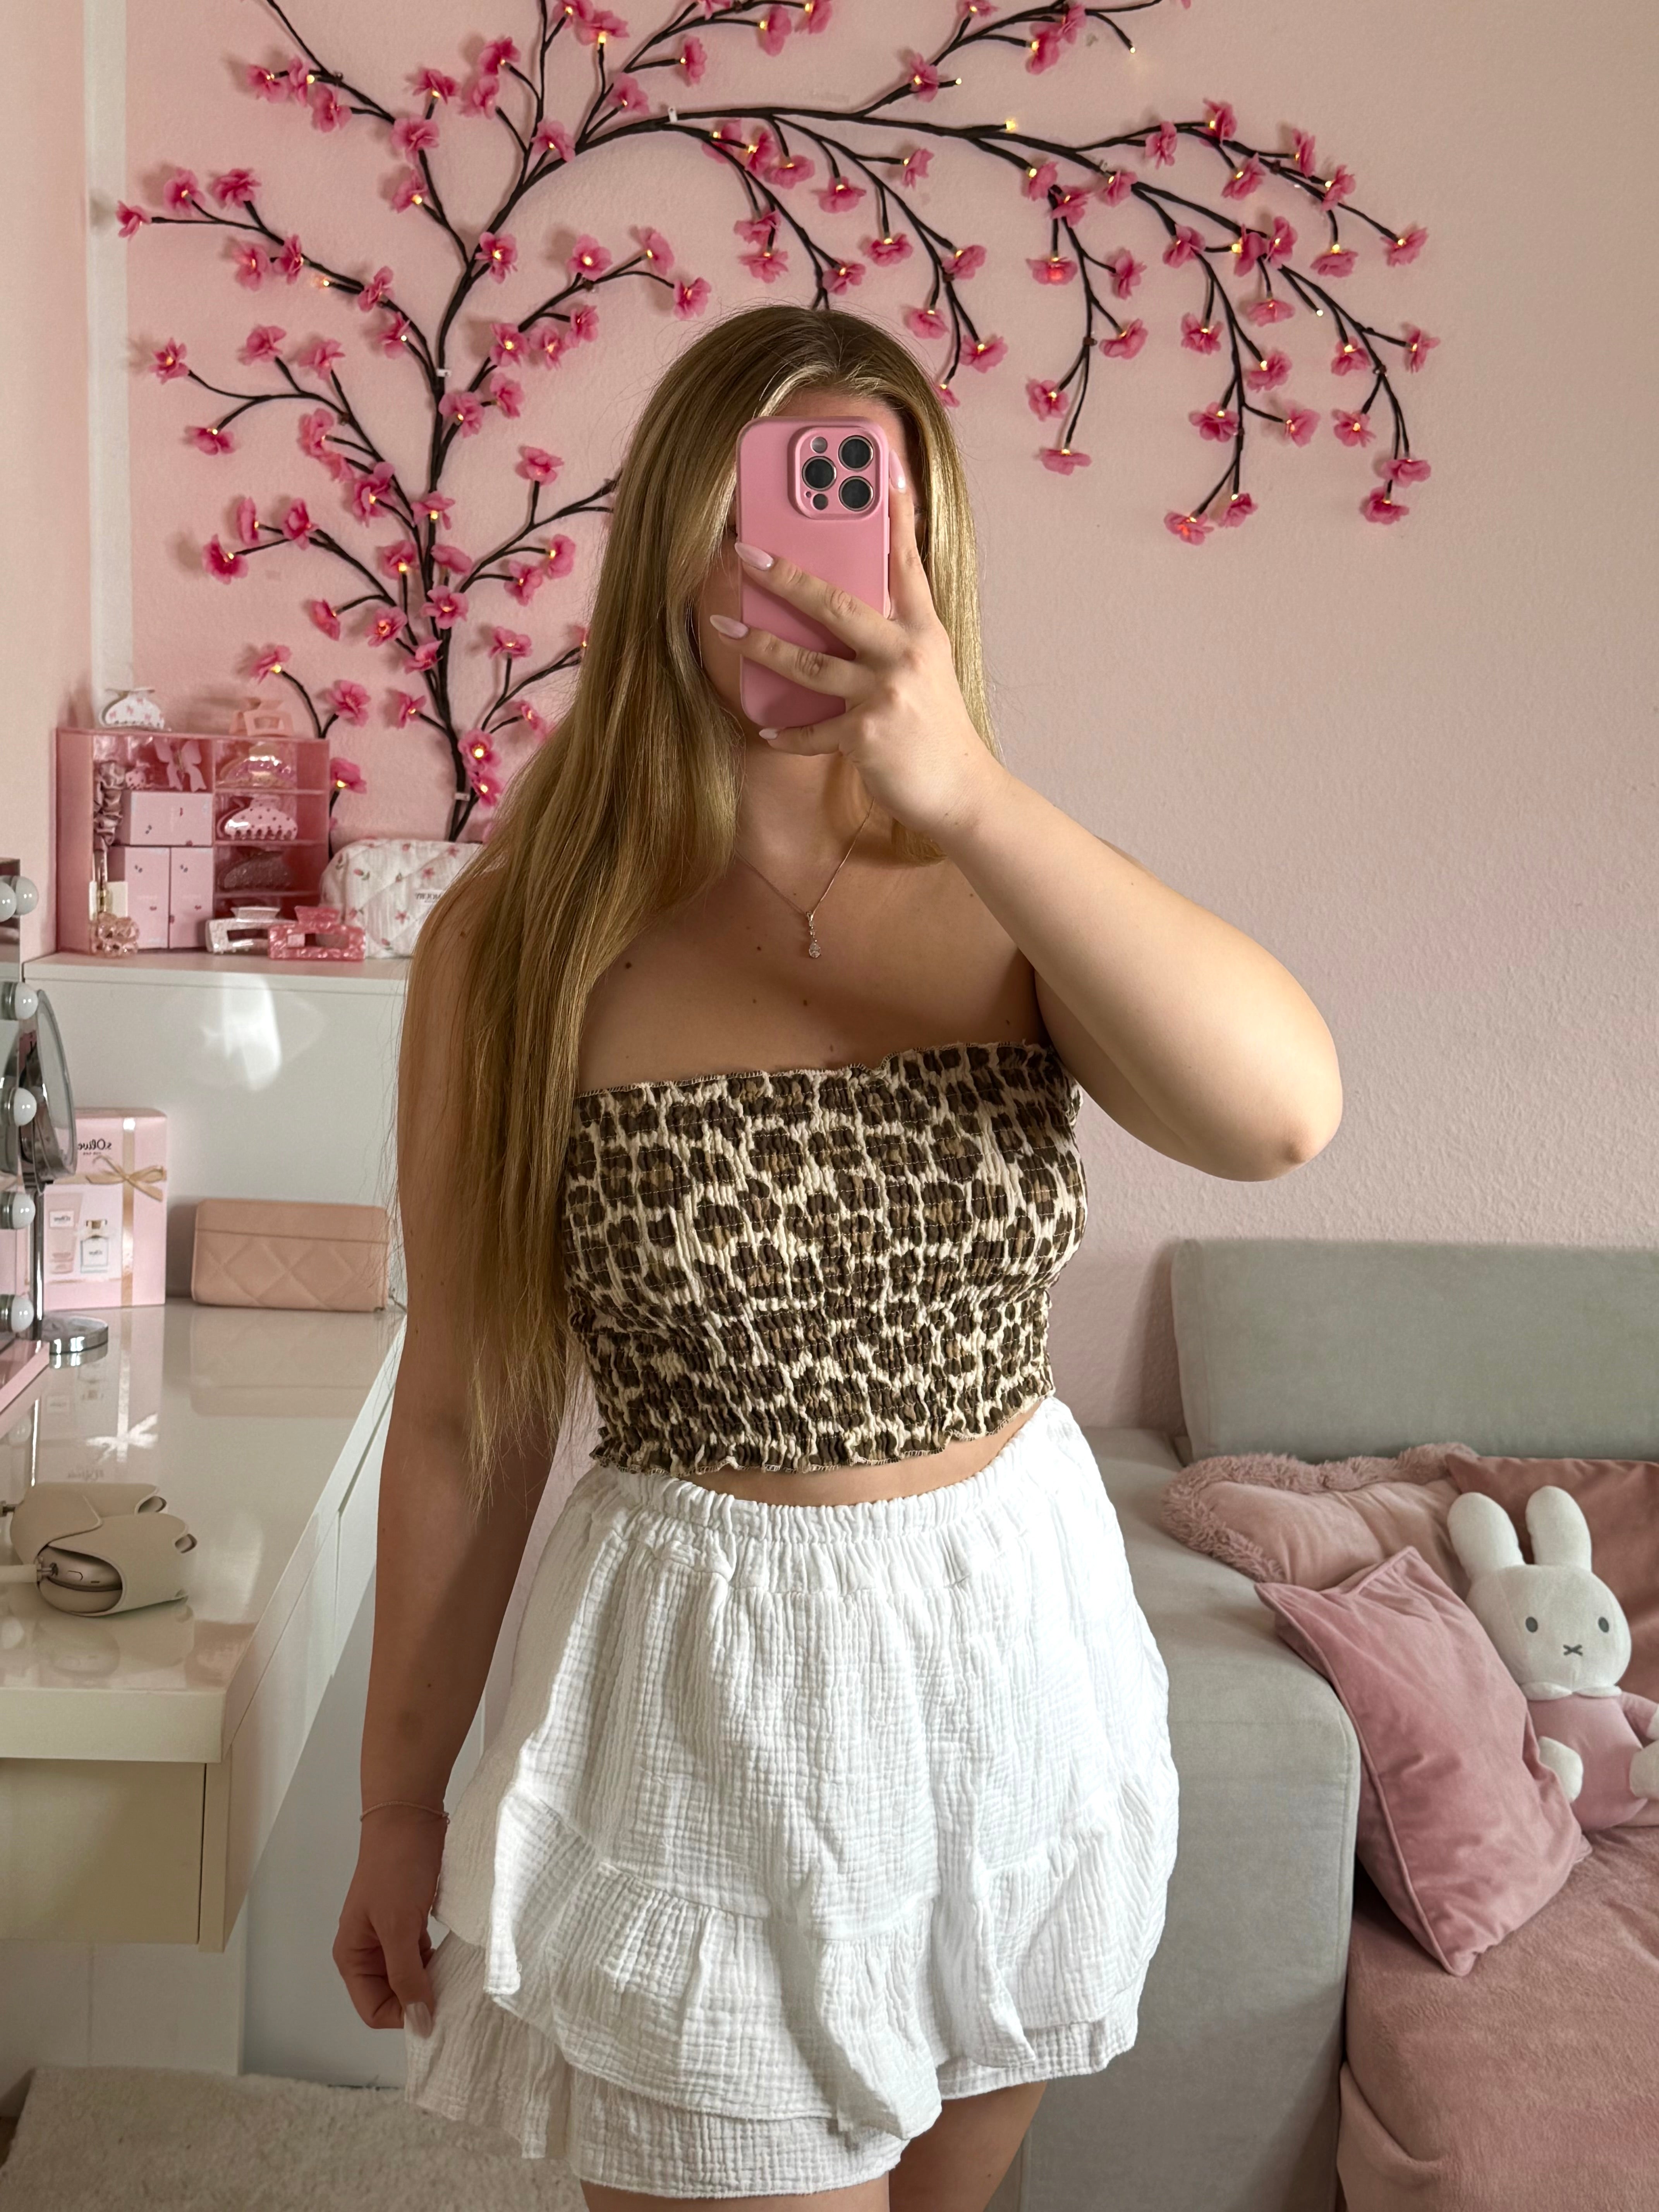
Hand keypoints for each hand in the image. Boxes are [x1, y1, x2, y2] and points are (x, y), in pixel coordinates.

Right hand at [332, 1806, 445, 2035]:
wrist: (410, 1816)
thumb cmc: (397, 1869)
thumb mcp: (399, 1926)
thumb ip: (407, 1976)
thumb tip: (420, 2025)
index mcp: (352, 1956)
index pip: (374, 2010)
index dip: (403, 2017)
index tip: (439, 2015)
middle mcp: (367, 1952)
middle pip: (392, 1997)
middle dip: (419, 2002)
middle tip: (455, 2001)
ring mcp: (389, 1936)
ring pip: (410, 1977)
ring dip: (432, 1982)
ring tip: (460, 1983)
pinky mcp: (410, 1921)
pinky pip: (422, 1956)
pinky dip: (438, 1963)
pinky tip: (457, 1962)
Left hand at [715, 465, 1008, 843]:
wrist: (960, 790)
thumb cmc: (937, 728)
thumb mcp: (929, 669)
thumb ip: (896, 633)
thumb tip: (854, 606)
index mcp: (924, 632)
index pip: (907, 565)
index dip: (895, 519)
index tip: (883, 475)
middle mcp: (906, 655)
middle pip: (836, 603)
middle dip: (785, 575)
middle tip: (746, 553)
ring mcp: (886, 694)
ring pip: (808, 662)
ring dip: (760, 645)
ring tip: (724, 628)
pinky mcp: (866, 736)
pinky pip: (812, 729)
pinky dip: (786, 732)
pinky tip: (764, 728)